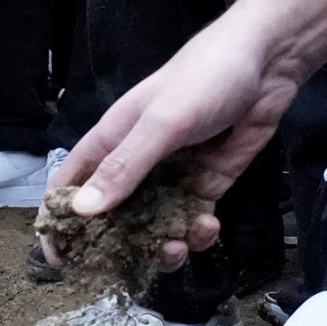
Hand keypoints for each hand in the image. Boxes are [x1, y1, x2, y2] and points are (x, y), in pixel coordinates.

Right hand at [51, 0, 326, 270]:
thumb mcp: (160, 123)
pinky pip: (191, 218)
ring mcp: (172, 175)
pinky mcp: (206, 182)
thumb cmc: (203, 78)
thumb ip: (124, 168)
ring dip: (162, 244)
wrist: (267, 61)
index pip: (70, 186)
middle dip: (120, 245)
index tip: (59, 260)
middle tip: (132, 264)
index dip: (58, 223)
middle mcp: (136, 163)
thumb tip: (81, 211)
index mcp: (111, 142)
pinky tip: (208, 226)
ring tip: (178, 246)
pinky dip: (197, 231)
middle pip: (113, 217)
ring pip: (154, 225)